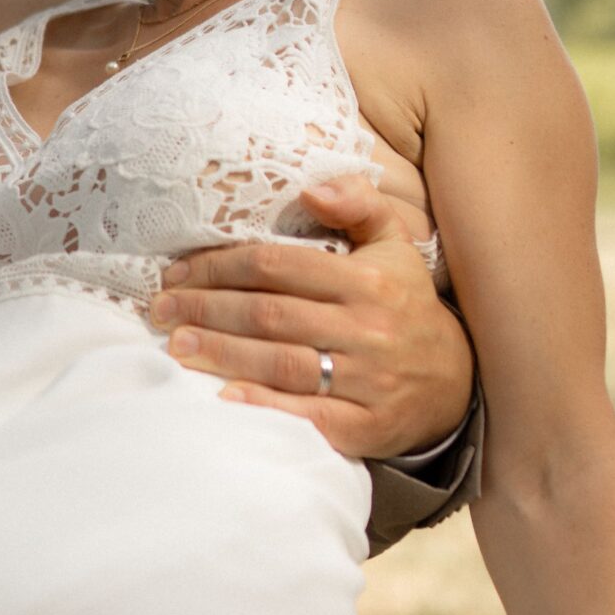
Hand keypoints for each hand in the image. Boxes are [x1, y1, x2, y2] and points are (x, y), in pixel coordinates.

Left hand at [148, 176, 473, 460]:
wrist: (454, 381)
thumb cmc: (404, 304)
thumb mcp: (394, 244)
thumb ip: (358, 204)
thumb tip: (311, 188)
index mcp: (369, 281)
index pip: (279, 266)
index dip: (221, 267)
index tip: (178, 273)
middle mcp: (369, 329)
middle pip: (271, 315)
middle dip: (208, 310)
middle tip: (161, 310)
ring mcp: (369, 380)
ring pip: (283, 363)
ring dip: (222, 354)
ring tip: (176, 345)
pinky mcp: (366, 426)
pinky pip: (309, 416)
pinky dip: (265, 405)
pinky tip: (224, 397)